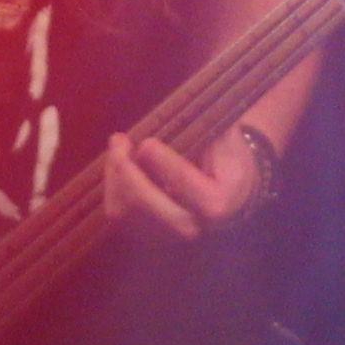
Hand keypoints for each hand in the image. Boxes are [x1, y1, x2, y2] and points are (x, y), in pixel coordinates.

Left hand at [107, 122, 268, 239]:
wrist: (232, 200)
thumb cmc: (230, 166)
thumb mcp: (230, 144)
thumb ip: (213, 127)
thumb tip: (194, 106)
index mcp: (214, 202)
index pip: (180, 180)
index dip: (159, 160)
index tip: (146, 142)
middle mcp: (189, 227)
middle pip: (142, 201)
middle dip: (124, 168)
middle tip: (119, 139)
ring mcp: (165, 238)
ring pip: (123, 211)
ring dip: (114, 176)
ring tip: (117, 148)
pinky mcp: (148, 239)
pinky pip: (118, 216)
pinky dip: (113, 189)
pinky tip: (118, 167)